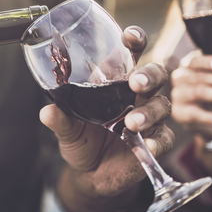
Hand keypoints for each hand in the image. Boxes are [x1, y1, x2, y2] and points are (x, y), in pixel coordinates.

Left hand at [40, 26, 173, 197]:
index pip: (130, 54)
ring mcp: (150, 117)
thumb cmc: (83, 140)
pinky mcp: (156, 141)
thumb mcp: (68, 129)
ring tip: (131, 123)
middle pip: (156, 74)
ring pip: (162, 105)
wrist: (91, 174)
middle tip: (136, 83)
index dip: (135, 40)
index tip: (130, 37)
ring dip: (149, 112)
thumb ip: (60, 119)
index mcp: (116, 82)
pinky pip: (165, 138)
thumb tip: (46, 112)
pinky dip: (156, 141)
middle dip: (149, 76)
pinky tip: (146, 145)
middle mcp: (136, 95)